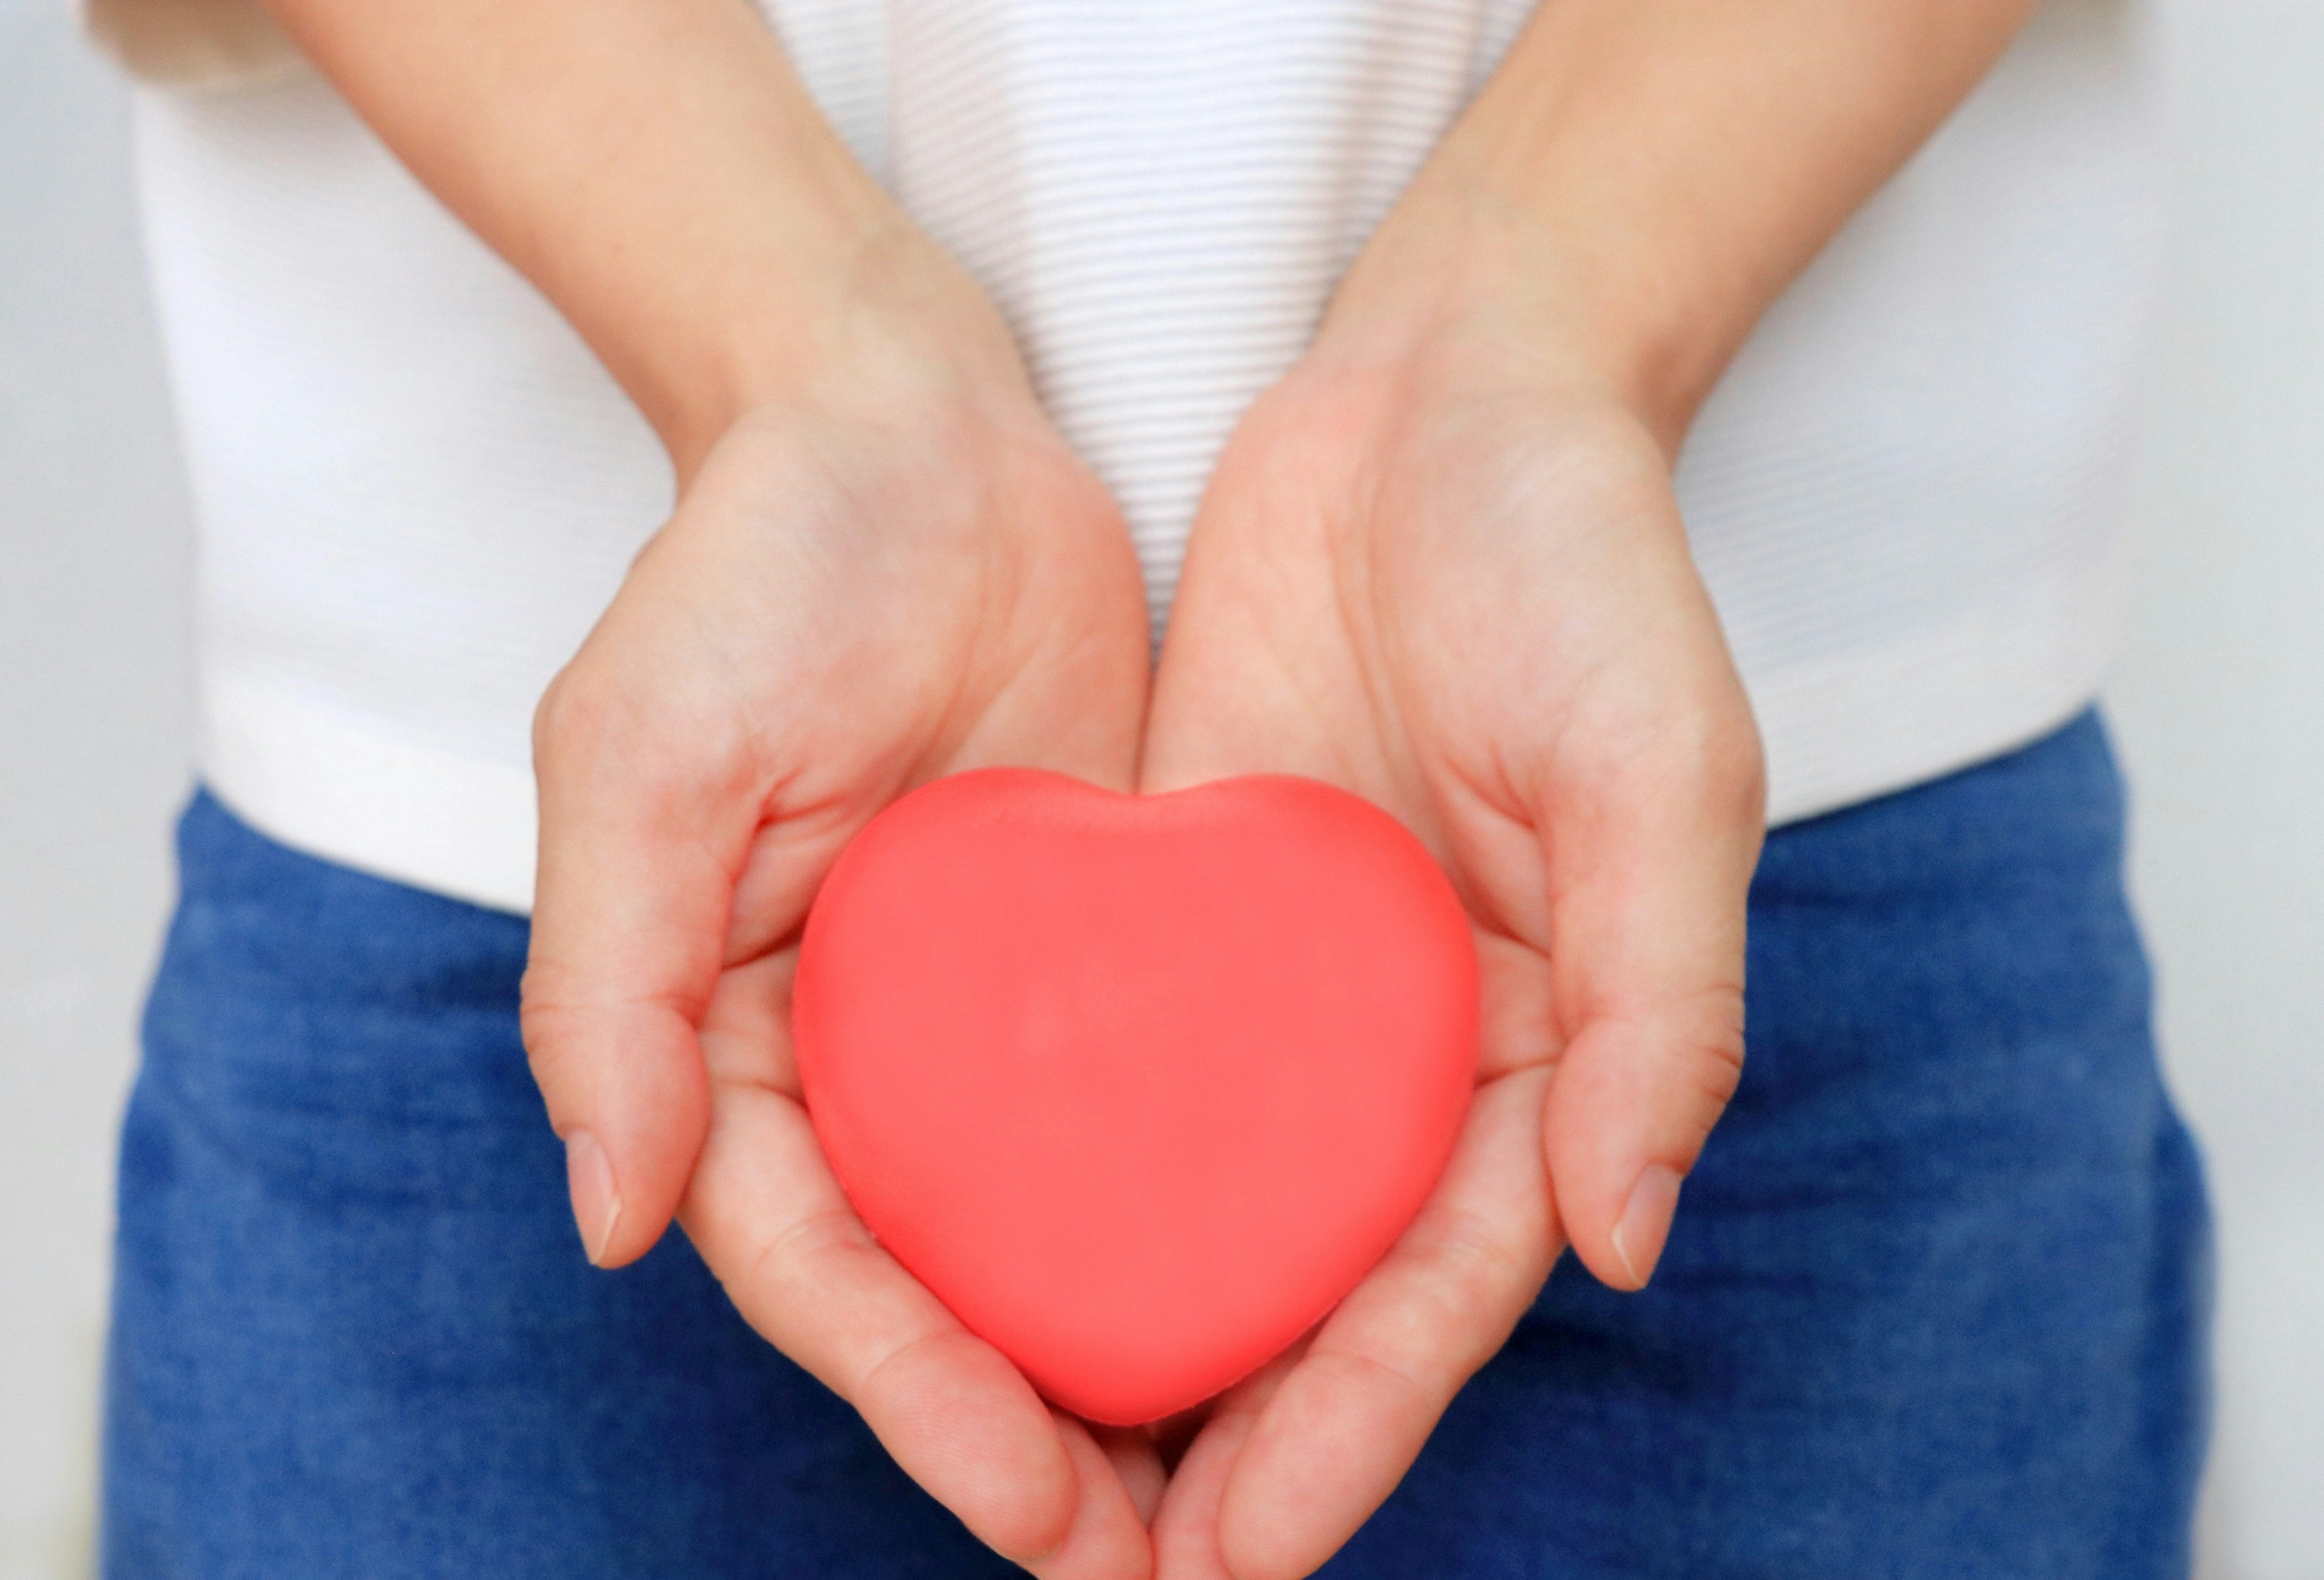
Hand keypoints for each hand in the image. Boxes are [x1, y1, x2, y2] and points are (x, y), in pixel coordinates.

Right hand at [519, 251, 1163, 1577]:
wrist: (908, 423)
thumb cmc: (751, 569)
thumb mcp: (639, 754)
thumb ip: (604, 982)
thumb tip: (611, 1219)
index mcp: (734, 1043)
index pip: (826, 1265)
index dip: (919, 1399)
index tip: (1032, 1504)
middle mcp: (870, 1053)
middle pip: (952, 1288)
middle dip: (1039, 1437)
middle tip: (1162, 1560)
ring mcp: (996, 1008)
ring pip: (1067, 1230)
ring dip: (1141, 1364)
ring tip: (1244, 1496)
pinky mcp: (1106, 944)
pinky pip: (1163, 1105)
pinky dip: (1214, 1210)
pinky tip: (1300, 1295)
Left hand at [1139, 206, 1765, 1577]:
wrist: (1445, 395)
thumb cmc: (1586, 569)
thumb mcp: (1662, 775)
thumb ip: (1663, 1008)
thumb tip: (1626, 1243)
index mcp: (1541, 1044)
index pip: (1441, 1283)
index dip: (1354, 1427)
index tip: (1249, 1550)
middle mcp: (1403, 1041)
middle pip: (1308, 1282)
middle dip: (1225, 1437)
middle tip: (1107, 1568)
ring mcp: (1283, 979)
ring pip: (1199, 1204)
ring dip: (1126, 1342)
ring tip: (1021, 1477)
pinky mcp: (1182, 898)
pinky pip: (1113, 1060)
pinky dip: (1057, 1168)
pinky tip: (968, 1261)